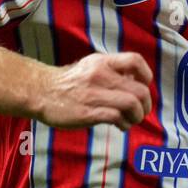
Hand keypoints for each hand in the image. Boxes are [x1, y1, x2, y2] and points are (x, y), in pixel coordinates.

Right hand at [35, 51, 153, 129]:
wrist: (40, 92)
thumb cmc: (71, 82)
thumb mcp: (92, 67)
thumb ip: (114, 72)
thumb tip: (138, 84)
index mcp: (103, 62)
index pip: (135, 61)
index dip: (146, 76)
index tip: (143, 87)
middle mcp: (100, 75)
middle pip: (140, 90)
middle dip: (146, 105)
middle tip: (141, 112)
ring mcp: (93, 94)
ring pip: (131, 104)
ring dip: (137, 116)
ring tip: (131, 120)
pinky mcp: (87, 112)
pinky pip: (117, 117)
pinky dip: (124, 124)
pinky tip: (120, 126)